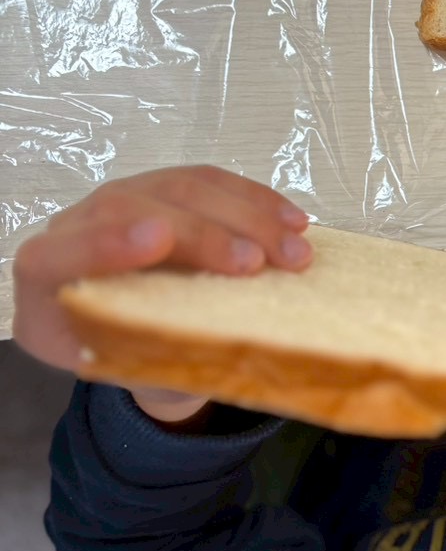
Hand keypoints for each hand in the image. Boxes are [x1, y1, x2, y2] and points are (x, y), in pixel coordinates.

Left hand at [13, 166, 311, 423]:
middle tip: (256, 262)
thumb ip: (153, 355)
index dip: (104, 245)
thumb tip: (215, 344)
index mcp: (46, 283)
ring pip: (180, 186)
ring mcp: (121, 199)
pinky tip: (294, 223)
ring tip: (295, 249)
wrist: (125, 331)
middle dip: (201, 233)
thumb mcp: (130, 370)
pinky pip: (210, 180)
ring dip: (246, 215)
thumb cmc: (128, 356)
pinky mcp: (161, 187)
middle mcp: (75, 229)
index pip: (58, 255)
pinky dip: (256, 200)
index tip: (156, 240)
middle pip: (129, 208)